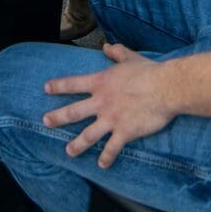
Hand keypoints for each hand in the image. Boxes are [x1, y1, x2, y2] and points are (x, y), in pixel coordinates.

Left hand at [43, 44, 173, 167]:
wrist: (165, 88)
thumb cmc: (148, 71)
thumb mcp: (129, 57)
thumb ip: (116, 52)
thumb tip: (106, 46)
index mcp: (100, 82)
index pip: (73, 84)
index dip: (58, 86)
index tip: (46, 89)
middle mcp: (101, 102)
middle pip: (73, 111)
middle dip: (58, 117)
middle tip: (45, 121)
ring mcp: (111, 119)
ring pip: (88, 135)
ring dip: (77, 145)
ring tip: (68, 151)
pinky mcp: (124, 132)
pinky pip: (112, 148)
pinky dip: (106, 158)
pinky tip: (101, 164)